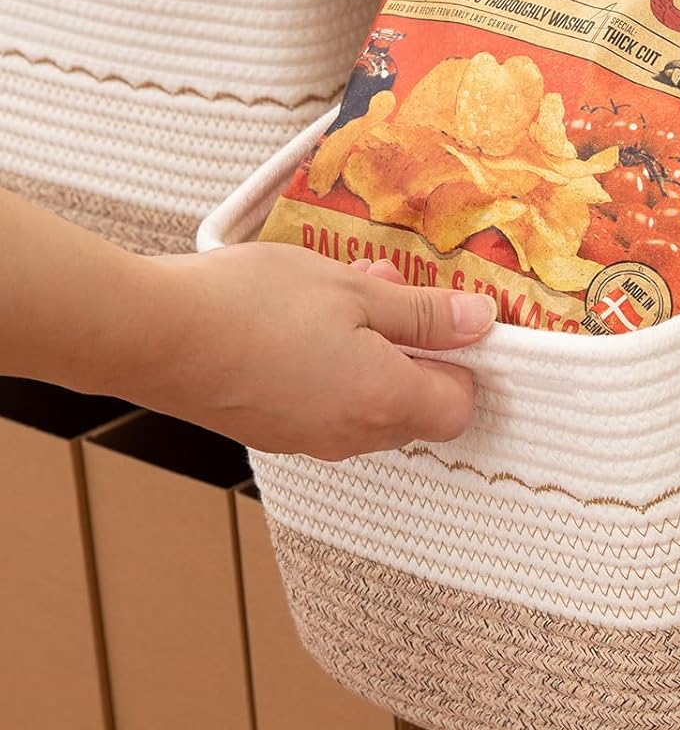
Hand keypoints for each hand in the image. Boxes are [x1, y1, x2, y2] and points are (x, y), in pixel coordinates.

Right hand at [134, 243, 495, 459]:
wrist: (149, 333)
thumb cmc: (250, 305)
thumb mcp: (353, 290)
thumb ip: (424, 313)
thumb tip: (480, 322)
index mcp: (385, 402)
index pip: (459, 407)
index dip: (463, 363)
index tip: (450, 319)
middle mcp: (351, 436)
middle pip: (416, 409)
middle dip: (415, 351)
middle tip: (389, 293)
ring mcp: (307, 440)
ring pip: (369, 405)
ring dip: (371, 354)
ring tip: (341, 295)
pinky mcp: (271, 431)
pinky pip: (326, 406)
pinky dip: (331, 369)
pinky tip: (302, 321)